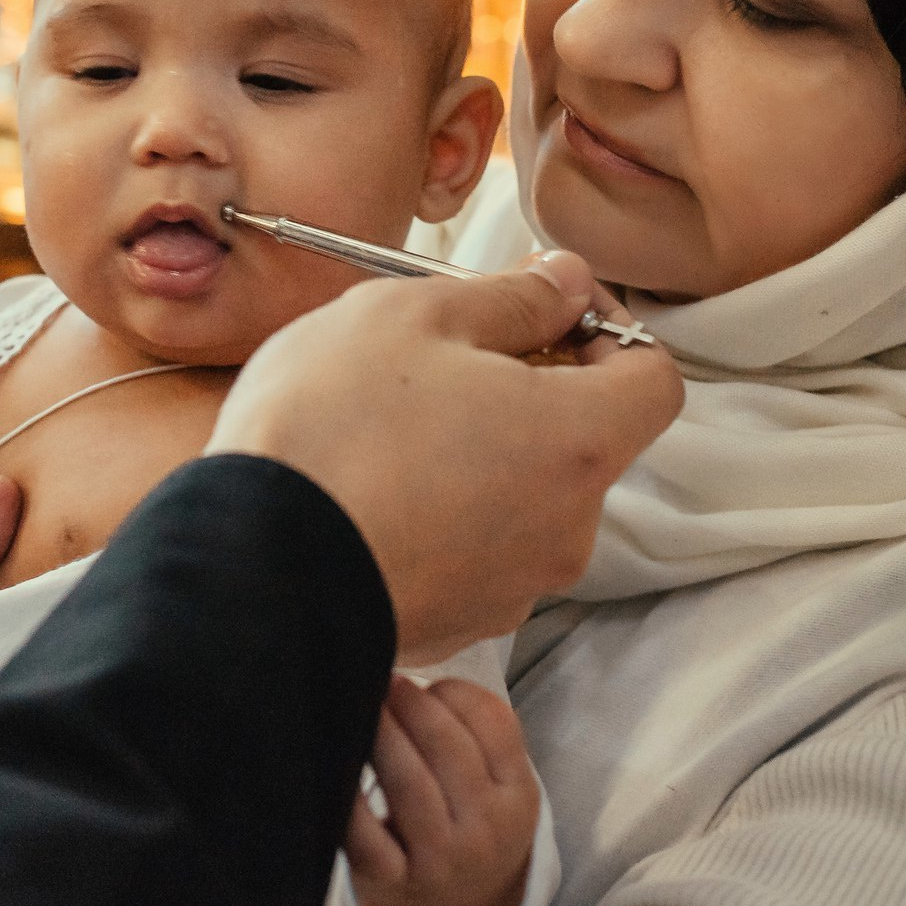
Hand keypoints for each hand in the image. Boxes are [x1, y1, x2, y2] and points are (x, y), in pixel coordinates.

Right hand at [208, 250, 680, 662]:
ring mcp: (515, 584)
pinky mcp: (460, 622)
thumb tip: (569, 282)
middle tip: (443, 354)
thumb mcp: (416, 315)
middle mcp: (568, 525)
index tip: (546, 309)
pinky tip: (373, 484)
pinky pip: (475, 547)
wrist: (251, 566)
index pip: (654, 379)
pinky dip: (445, 510)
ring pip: (526, 494)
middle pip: (586, 439)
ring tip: (389, 423)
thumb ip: (514, 295)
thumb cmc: (333, 428)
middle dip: (531, 387)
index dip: (610, 331)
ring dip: (482, 450)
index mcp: (578, 441)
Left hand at [347, 677, 540, 905]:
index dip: (453, 692)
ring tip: (361, 705)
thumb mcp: (500, 785)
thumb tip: (417, 680)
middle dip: (410, 704)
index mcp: (519, 797)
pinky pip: (364, 833)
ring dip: (380, 733)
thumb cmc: (470, 825)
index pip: (493, 724)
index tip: (428, 684)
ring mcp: (440, 860)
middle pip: (447, 746)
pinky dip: (347, 797)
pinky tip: (337, 762)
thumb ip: (479, 730)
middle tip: (382, 680)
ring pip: (408, 782)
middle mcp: (486, 831)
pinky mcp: (393, 881)